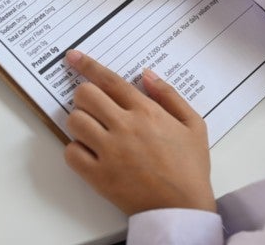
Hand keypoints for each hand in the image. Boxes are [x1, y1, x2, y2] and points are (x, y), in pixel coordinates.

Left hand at [63, 50, 215, 214]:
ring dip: (79, 121)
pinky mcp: (98, 176)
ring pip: (74, 121)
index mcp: (146, 111)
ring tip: (92, 129)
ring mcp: (109, 152)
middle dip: (84, 94)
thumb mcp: (193, 124)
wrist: (182, 208)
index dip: (88, 65)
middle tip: (92, 104)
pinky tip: (89, 151)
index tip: (73, 57)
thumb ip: (170, 95)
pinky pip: (71, 152)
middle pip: (85, 95)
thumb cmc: (190, 167)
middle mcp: (124, 127)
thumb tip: (147, 74)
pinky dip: (75, 149)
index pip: (109, 80)